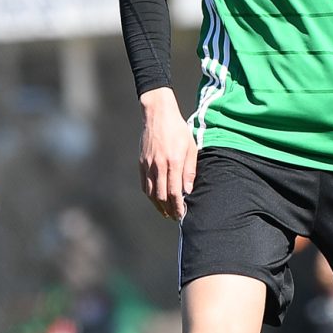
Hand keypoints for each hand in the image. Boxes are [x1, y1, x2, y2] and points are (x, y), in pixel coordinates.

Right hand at [139, 88, 197, 220]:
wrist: (158, 115)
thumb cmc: (178, 130)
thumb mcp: (190, 147)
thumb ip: (190, 170)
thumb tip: (187, 190)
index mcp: (173, 161)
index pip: (174, 192)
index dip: (178, 206)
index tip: (182, 214)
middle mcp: (159, 165)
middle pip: (161, 196)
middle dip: (169, 210)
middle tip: (175, 217)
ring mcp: (148, 165)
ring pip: (151, 193)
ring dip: (158, 206)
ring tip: (166, 212)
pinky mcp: (141, 163)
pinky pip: (144, 184)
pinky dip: (150, 195)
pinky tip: (156, 200)